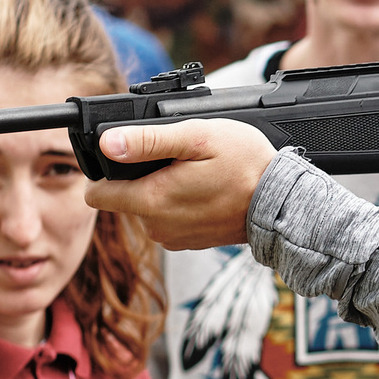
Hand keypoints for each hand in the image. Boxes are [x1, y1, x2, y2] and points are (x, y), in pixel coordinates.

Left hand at [84, 120, 280, 248]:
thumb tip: (107, 144)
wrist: (282, 203)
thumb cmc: (245, 164)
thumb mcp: (197, 137)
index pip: (96, 194)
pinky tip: (202, 190)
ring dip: (160, 190)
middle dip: (138, 177)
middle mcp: (156, 226)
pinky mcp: (188, 241)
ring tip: (193, 173)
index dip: (104, 171)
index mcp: (150, 201)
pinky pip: (167, 219)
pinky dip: (178, 204)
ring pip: (145, 208)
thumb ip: (148, 140)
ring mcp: (173, 237)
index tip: (125, 157)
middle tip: (174, 159)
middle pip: (122, 198)